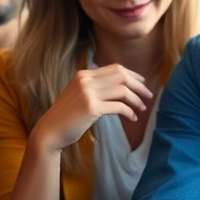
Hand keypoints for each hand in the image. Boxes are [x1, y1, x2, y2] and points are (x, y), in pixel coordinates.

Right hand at [31, 65, 153, 152]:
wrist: (50, 131)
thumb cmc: (66, 116)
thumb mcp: (78, 95)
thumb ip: (94, 87)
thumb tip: (120, 87)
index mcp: (84, 74)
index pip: (115, 68)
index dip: (133, 75)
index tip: (142, 83)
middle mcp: (86, 80)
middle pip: (122, 76)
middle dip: (139, 85)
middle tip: (149, 96)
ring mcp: (88, 93)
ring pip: (122, 90)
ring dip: (136, 100)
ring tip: (142, 109)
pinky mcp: (91, 108)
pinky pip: (118, 106)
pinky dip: (129, 112)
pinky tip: (132, 119)